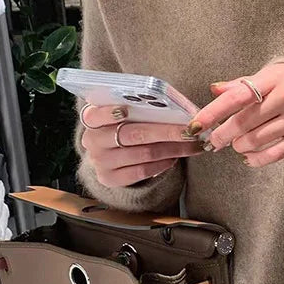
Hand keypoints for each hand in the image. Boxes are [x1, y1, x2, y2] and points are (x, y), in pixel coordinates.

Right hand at [81, 104, 202, 186]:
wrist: (111, 156)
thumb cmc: (124, 126)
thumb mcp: (124, 114)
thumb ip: (137, 107)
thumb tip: (171, 105)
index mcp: (92, 118)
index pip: (96, 114)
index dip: (110, 112)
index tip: (126, 110)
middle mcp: (92, 140)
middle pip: (132, 134)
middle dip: (166, 131)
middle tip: (190, 130)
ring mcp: (100, 161)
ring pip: (143, 153)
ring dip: (172, 148)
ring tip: (192, 144)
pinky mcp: (109, 179)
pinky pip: (142, 171)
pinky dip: (163, 163)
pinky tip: (175, 157)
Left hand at [186, 63, 283, 167]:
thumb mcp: (275, 73)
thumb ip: (245, 84)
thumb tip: (215, 90)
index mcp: (276, 78)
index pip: (237, 96)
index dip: (213, 112)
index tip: (195, 124)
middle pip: (244, 122)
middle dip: (223, 135)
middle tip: (213, 141)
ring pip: (255, 140)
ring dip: (239, 145)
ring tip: (236, 143)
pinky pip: (272, 155)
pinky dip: (255, 159)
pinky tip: (248, 157)